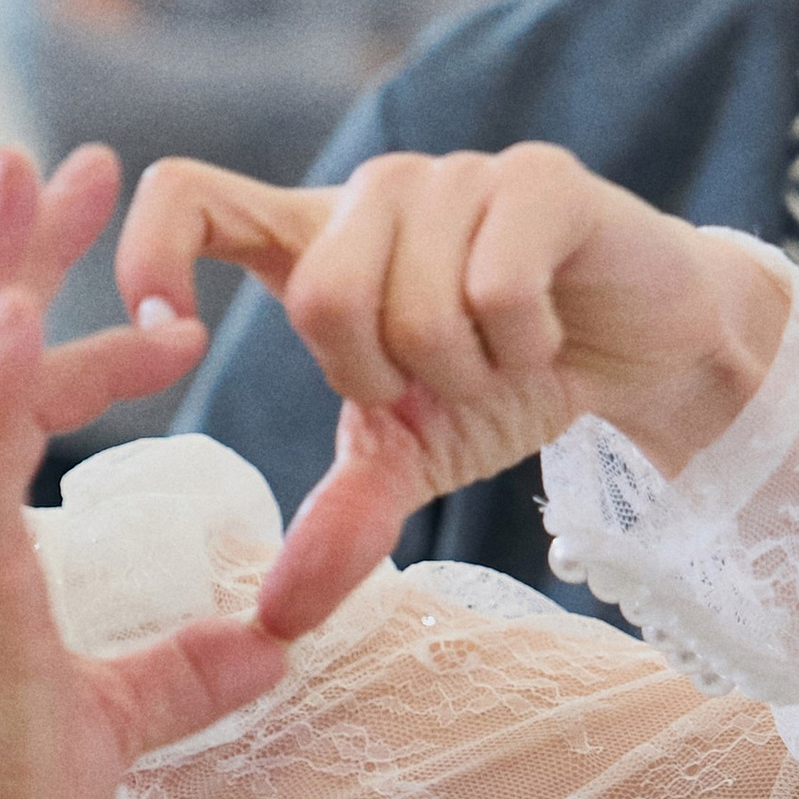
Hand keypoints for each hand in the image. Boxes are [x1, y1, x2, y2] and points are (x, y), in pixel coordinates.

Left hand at [116, 145, 790, 642]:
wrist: (643, 354)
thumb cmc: (505, 382)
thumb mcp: (411, 456)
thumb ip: (343, 518)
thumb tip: (276, 625)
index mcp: (313, 238)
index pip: (187, 194)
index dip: (154, 253)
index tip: (169, 333)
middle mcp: (373, 194)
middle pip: (318, 293)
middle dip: (380, 378)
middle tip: (435, 387)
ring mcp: (456, 173)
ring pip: (413, 302)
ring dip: (465, 370)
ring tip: (500, 360)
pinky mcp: (539, 179)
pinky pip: (496, 286)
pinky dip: (522, 347)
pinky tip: (546, 339)